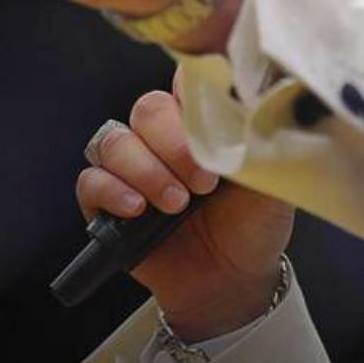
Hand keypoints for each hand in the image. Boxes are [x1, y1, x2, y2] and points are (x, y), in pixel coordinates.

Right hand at [77, 75, 292, 339]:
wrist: (232, 280)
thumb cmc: (252, 226)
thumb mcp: (272, 184)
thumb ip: (264, 143)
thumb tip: (259, 105)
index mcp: (199, 122)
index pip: (184, 82)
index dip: (192, 94)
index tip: (213, 123)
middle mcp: (160, 137)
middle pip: (146, 109)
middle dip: (172, 144)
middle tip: (202, 183)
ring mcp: (129, 166)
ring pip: (115, 142)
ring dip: (146, 172)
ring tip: (176, 205)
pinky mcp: (104, 200)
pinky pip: (91, 180)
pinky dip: (113, 191)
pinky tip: (138, 210)